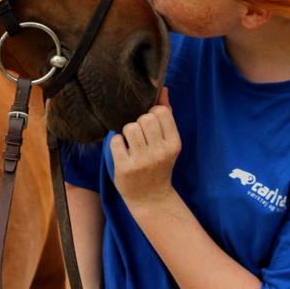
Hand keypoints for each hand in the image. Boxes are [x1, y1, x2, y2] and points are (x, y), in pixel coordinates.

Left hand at [110, 88, 180, 213]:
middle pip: (145, 118)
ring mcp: (142, 161)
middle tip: (140, 136)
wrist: (151, 199)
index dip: (153, 114)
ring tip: (132, 144)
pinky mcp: (125, 168)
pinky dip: (117, 144)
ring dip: (127, 133)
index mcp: (174, 144)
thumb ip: (166, 115)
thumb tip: (163, 89)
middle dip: (139, 122)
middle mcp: (160, 152)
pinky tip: (123, 153)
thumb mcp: (168, 143)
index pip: (161, 112)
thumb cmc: (159, 165)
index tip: (151, 126)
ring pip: (130, 127)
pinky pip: (116, 141)